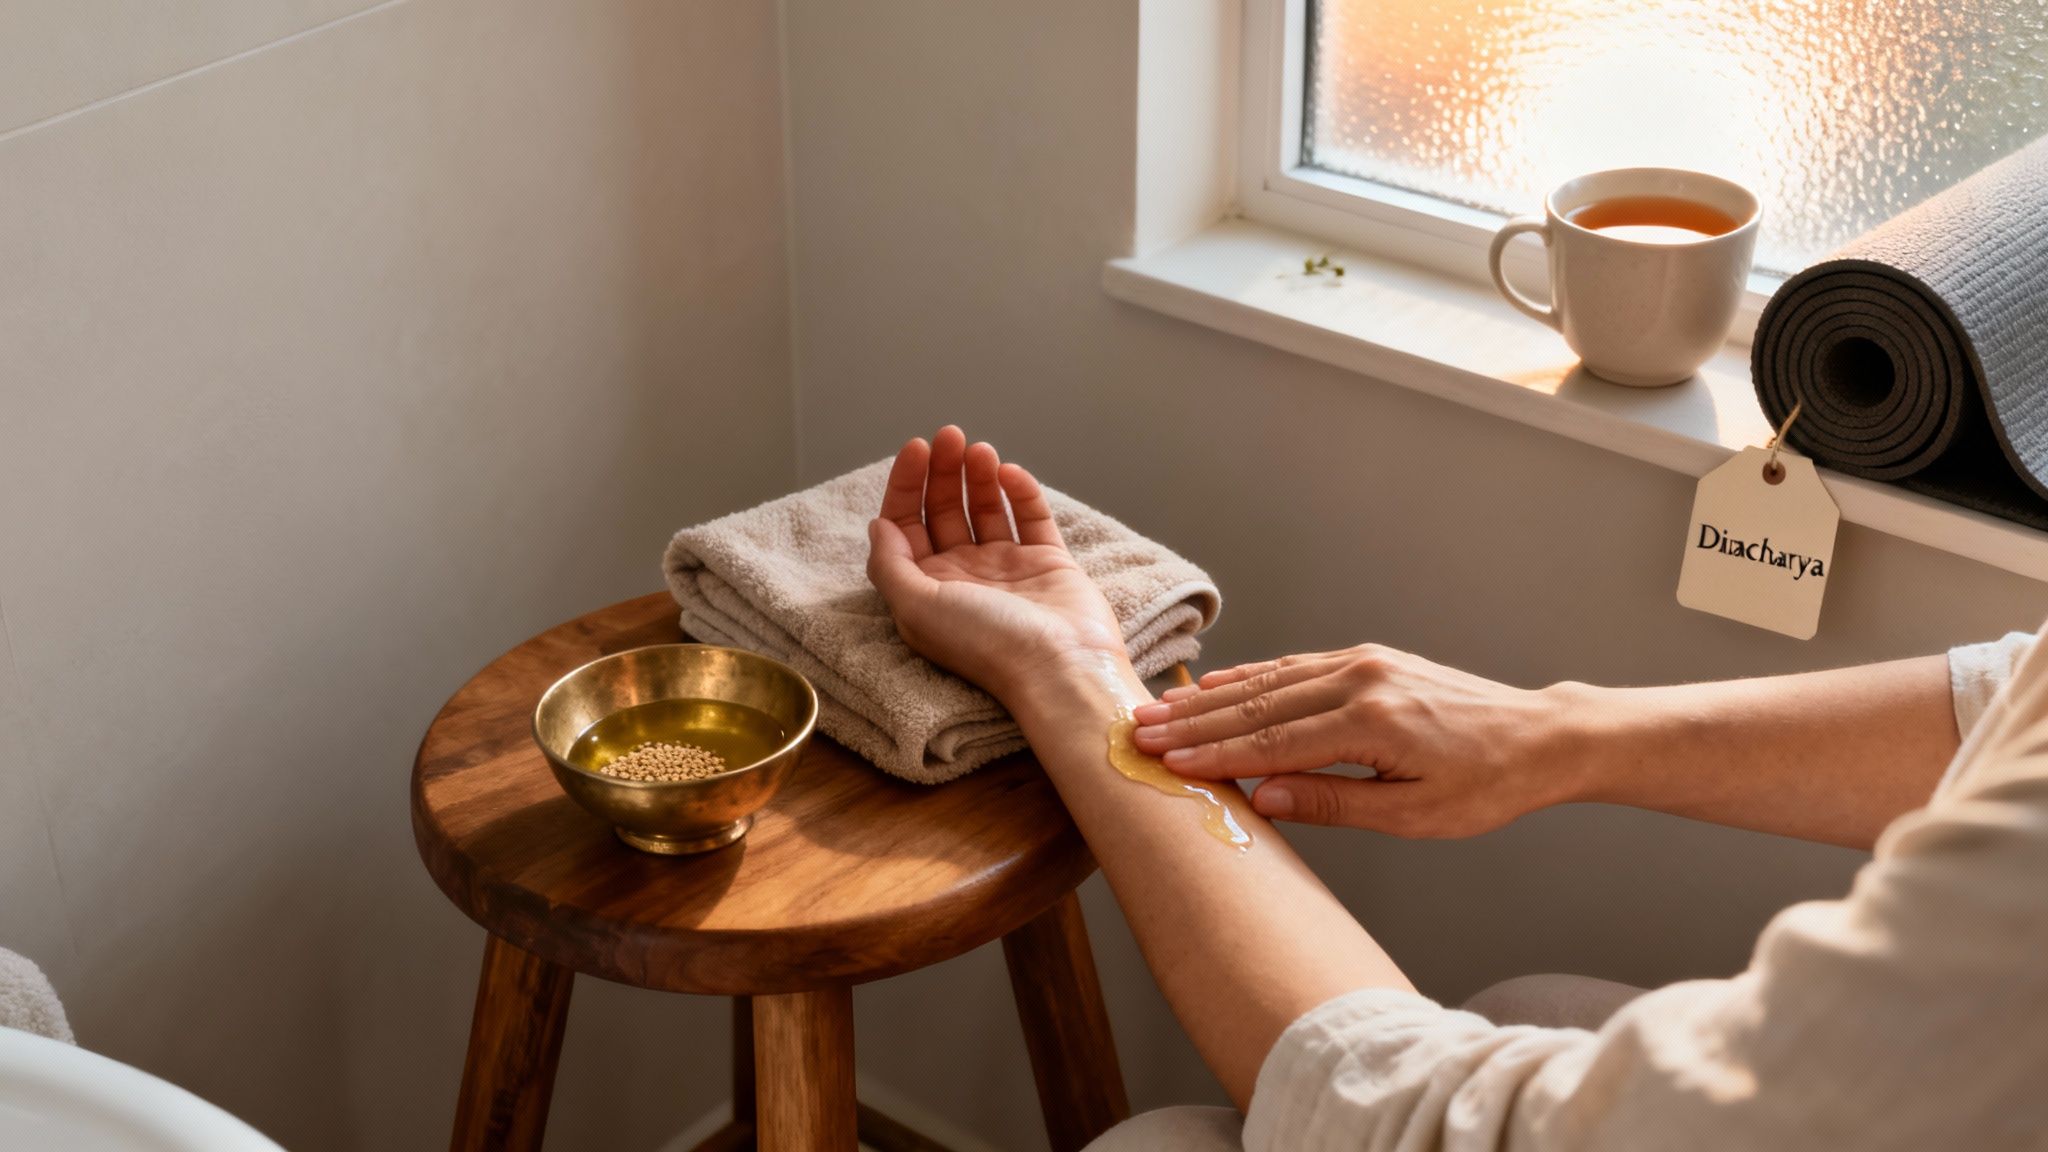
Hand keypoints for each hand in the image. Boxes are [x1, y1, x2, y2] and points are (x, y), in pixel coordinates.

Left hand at [866, 426, 1128, 700]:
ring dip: (978, 475)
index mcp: (927, 589)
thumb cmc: (986, 643)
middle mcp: (963, 576)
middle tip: (950, 435)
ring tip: (979, 449)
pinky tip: (1010, 473)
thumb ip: (889, 564)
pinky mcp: (1047, 561)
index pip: (905, 525)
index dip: (906, 485)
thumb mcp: (917, 606)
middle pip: (943, 510)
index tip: (917, 449)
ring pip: (985, 508)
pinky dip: (1020, 491)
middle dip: (942, 470)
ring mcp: (1007, 568)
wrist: (1060, 667)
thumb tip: (877, 524)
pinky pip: (1030, 516)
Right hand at [1128, 645, 1595, 835]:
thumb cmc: (1487, 786)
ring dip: (1211, 697)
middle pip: (1260, 705)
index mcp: (1372, 723)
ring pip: (1270, 681)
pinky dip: (1250, 676)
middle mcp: (1362, 680)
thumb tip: (1264, 797)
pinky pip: (1295, 666)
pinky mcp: (1368, 659)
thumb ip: (1334, 803)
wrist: (1540, 737)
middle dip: (1194, 722)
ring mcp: (1364, 663)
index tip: (1166, 764)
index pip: (1273, 743)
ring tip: (1161, 709)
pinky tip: (1215, 683)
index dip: (1214, 756)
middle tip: (1140, 733)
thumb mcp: (1415, 816)